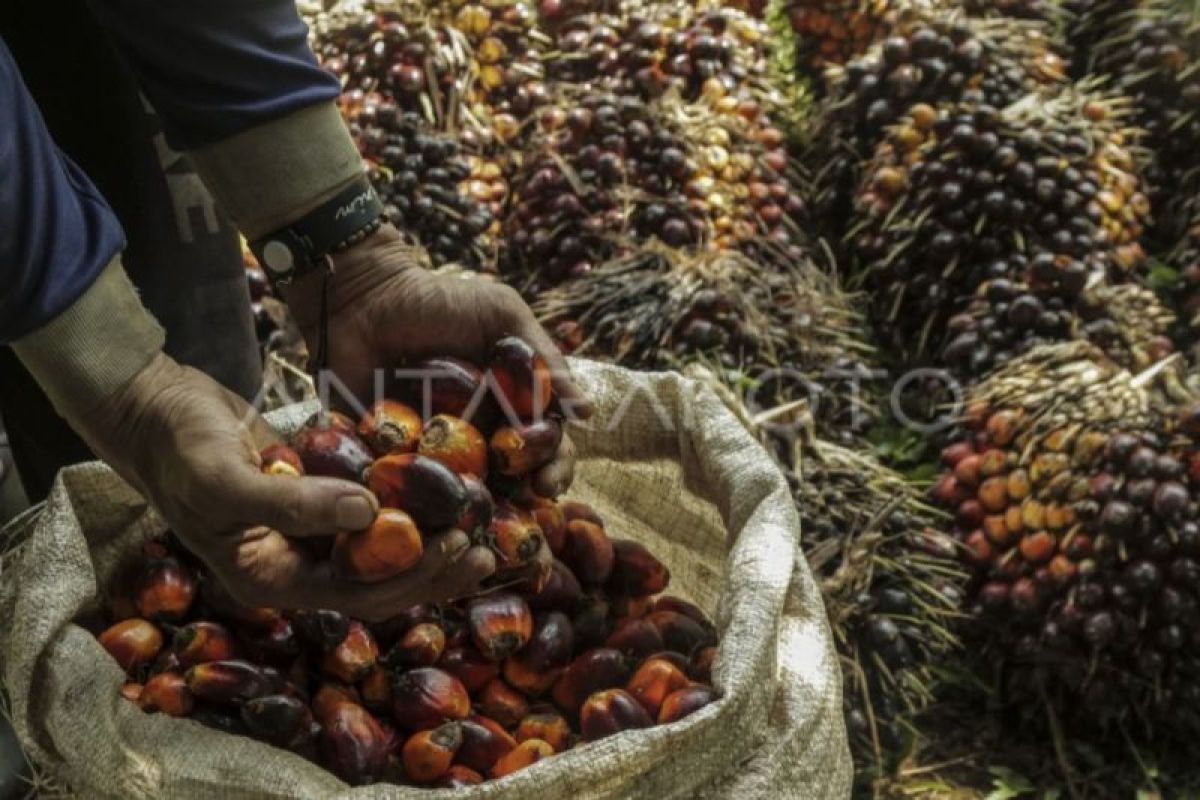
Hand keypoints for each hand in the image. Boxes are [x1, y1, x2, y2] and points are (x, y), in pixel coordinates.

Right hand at [75, 352, 495, 619]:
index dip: (413, 577)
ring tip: (477, 522)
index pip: (358, 595)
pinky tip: (443, 487)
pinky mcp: (317, 496)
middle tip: (483, 545)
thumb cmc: (178, 449)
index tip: (458, 546)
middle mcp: (295, 564)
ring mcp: (307, 532)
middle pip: (380, 581)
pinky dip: (404, 503)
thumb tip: (370, 515)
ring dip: (427, 539)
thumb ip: (292, 504)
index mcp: (272, 579)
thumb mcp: (225, 482)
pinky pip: (370, 510)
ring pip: (381, 549)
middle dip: (433, 568)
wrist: (156, 407)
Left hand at [283, 225, 593, 497]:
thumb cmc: (436, 301)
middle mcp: (478, 434)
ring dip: (477, 513)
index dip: (554, 466)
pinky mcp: (389, 460)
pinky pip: (407, 494)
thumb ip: (543, 357)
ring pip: (464, 494)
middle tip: (523, 503)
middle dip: (524, 497)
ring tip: (479, 522)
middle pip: (512, 478)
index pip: (544, 446)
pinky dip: (419, 510)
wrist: (363, 298)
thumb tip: (588, 410)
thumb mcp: (500, 315)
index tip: (550, 480)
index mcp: (509, 404)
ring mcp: (435, 451)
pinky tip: (429, 521)